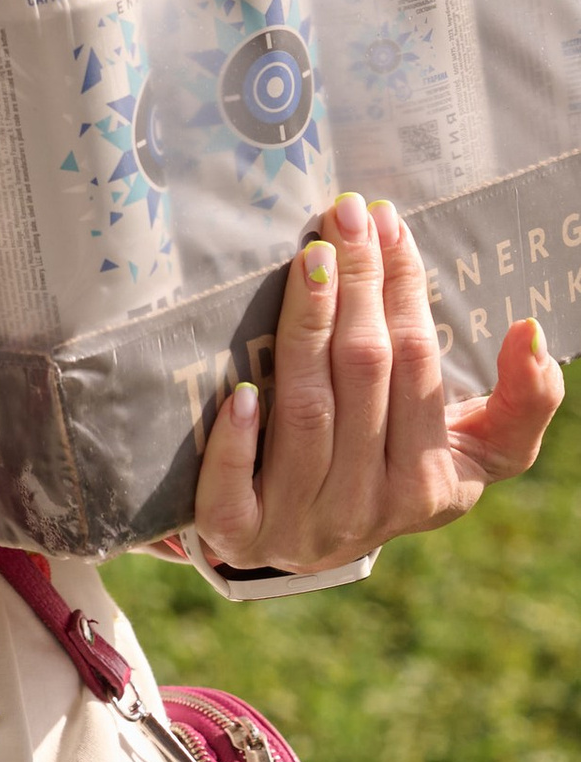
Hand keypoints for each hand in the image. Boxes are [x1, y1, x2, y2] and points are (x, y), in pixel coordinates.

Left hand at [196, 191, 562, 571]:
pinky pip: (229, 491)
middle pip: (362, 375)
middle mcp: (365, 507)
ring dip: (305, 328)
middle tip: (343, 216)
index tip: (388, 225)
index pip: (417, 365)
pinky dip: (235, 440)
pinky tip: (239, 388)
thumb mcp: (477, 453)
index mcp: (427, 483)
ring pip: (304, 413)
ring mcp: (296, 524)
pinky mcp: (234, 534)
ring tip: (309, 260)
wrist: (309, 545)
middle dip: (357, 286)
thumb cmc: (397, 475)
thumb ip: (525, 402)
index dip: (403, 290)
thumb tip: (531, 332)